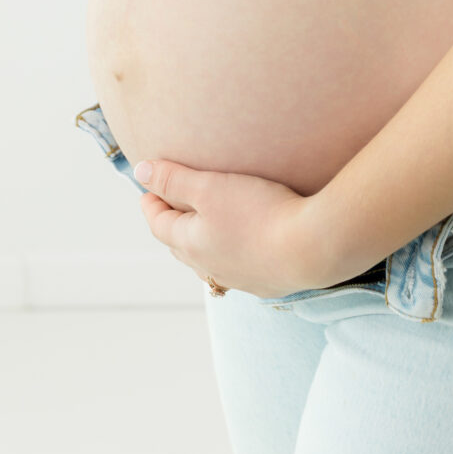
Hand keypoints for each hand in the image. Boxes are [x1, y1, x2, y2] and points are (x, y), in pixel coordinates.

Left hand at [131, 160, 349, 300]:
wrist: (312, 249)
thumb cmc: (259, 213)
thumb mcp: (211, 187)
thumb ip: (174, 178)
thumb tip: (140, 171)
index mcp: (190, 244)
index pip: (159, 225)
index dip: (151, 204)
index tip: (147, 189)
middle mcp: (209, 267)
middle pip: (180, 246)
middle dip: (172, 225)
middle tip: (170, 207)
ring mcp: (238, 279)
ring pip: (207, 262)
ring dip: (200, 245)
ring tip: (203, 231)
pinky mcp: (266, 283)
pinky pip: (237, 270)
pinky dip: (230, 256)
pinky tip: (242, 251)